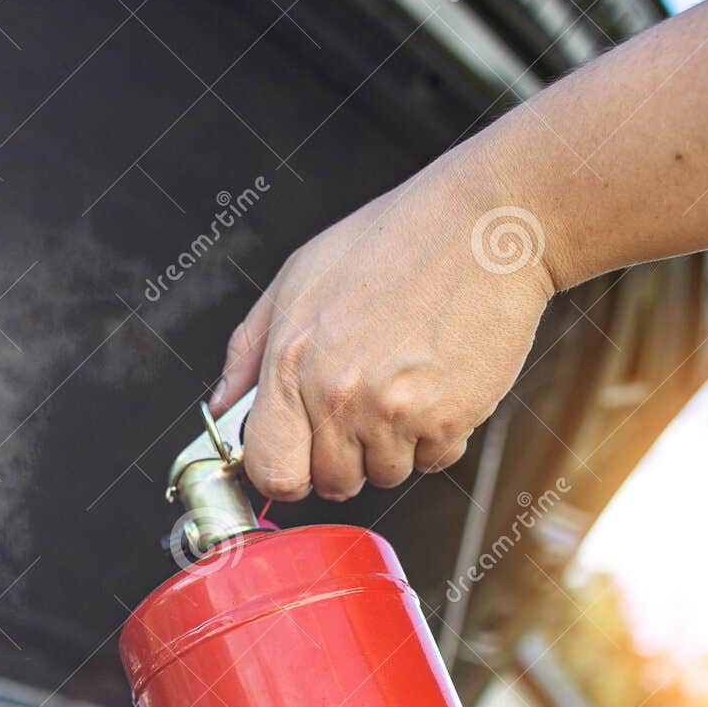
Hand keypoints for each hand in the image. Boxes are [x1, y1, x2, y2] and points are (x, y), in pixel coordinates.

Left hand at [208, 156, 554, 501]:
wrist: (486, 223)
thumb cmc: (392, 240)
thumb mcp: (297, 278)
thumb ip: (249, 350)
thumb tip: (220, 406)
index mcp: (291, 365)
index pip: (270, 471)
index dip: (283, 472)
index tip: (297, 458)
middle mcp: (339, 396)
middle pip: (331, 483)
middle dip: (343, 458)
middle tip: (362, 407)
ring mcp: (395, 413)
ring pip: (383, 477)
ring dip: (392, 447)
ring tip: (402, 383)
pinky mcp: (448, 420)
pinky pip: (432, 462)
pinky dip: (435, 437)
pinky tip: (436, 384)